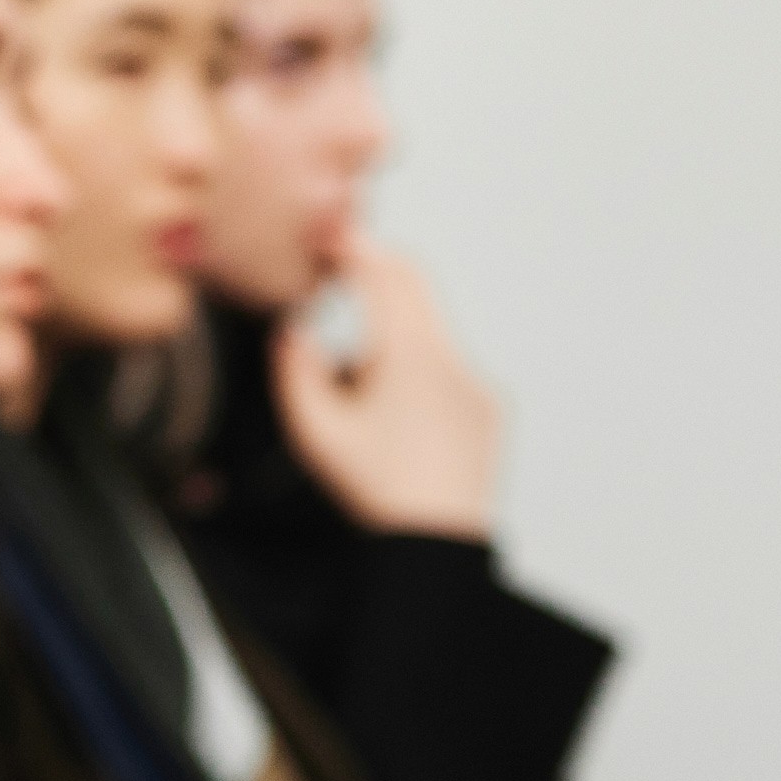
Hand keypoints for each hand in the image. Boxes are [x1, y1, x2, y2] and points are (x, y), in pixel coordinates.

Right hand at [276, 236, 496, 536]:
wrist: (438, 543)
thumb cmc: (379, 493)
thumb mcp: (318, 434)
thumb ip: (297, 370)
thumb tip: (293, 330)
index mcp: (408, 357)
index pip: (384, 272)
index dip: (353, 246)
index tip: (328, 237)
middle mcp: (451, 359)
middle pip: (414, 287)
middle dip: (375, 275)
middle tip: (339, 272)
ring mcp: (475, 381)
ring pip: (428, 332)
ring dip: (392, 337)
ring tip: (362, 393)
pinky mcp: (487, 405)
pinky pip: (448, 368)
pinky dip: (418, 371)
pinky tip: (399, 421)